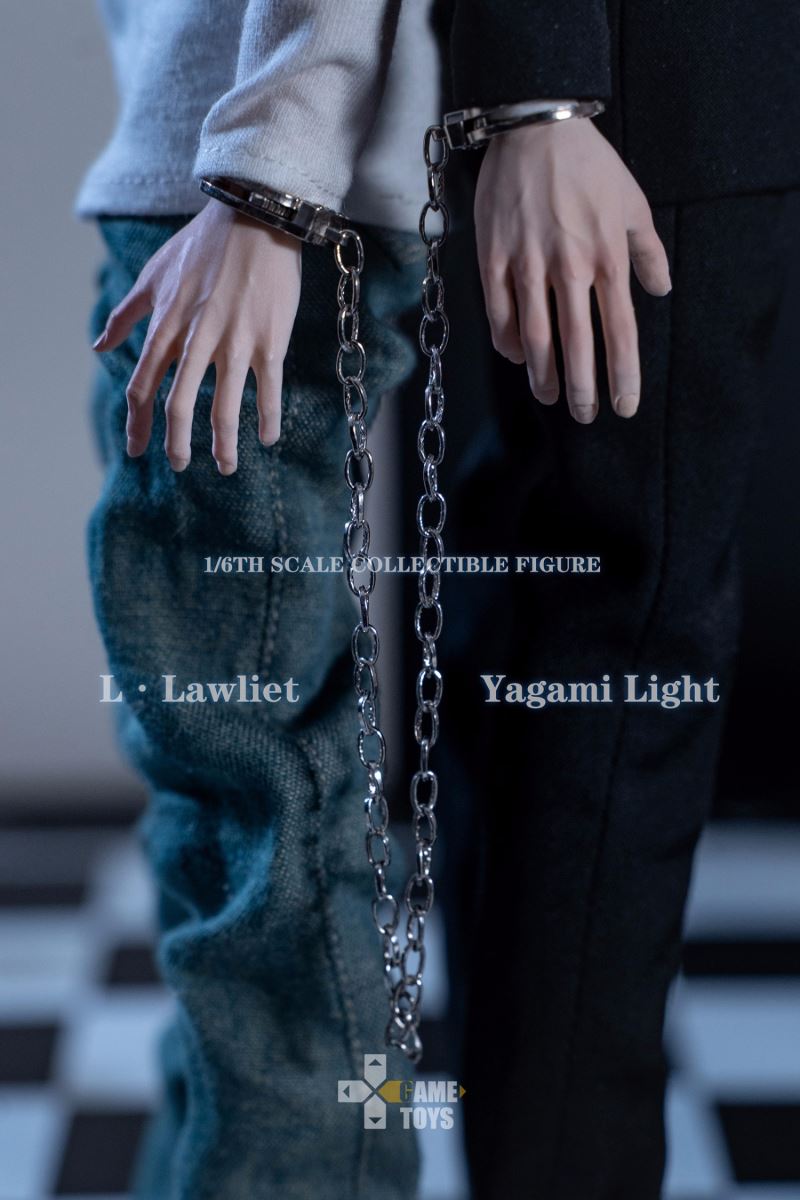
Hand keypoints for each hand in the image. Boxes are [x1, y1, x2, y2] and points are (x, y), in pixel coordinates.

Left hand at [93, 199, 301, 472]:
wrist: (255, 216)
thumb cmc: (204, 243)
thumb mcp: (155, 274)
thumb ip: (126, 314)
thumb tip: (100, 347)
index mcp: (167, 325)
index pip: (143, 385)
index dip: (137, 423)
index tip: (137, 449)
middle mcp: (197, 339)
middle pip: (178, 404)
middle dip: (176, 443)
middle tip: (179, 465)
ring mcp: (235, 342)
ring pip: (224, 408)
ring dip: (223, 445)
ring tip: (225, 466)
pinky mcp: (270, 341)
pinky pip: (267, 391)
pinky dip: (267, 419)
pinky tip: (268, 439)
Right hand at [474, 117, 670, 422]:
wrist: (534, 126)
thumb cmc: (587, 164)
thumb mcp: (631, 201)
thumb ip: (647, 250)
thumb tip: (660, 290)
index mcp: (607, 256)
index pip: (619, 331)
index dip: (622, 375)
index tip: (624, 405)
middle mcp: (569, 266)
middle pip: (575, 344)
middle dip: (582, 388)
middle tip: (585, 414)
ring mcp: (527, 264)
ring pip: (534, 337)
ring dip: (542, 375)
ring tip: (549, 396)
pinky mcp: (492, 258)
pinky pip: (499, 314)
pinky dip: (509, 342)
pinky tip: (517, 356)